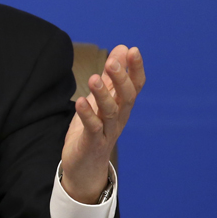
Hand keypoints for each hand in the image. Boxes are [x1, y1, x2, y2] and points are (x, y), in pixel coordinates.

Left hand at [60, 45, 144, 203]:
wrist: (85, 167)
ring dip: (103, 94)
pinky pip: (92, 128)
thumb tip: (121, 49)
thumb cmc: (94, 130)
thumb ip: (110, 76)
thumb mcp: (101, 100)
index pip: (135, 86)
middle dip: (121, 79)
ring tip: (93, 78)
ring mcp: (107, 132)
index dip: (136, 69)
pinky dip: (88, 114)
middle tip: (112, 62)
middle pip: (126, 97)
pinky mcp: (92, 143)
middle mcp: (119, 118)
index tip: (133, 51)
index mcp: (122, 107)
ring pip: (110, 112)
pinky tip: (80, 101)